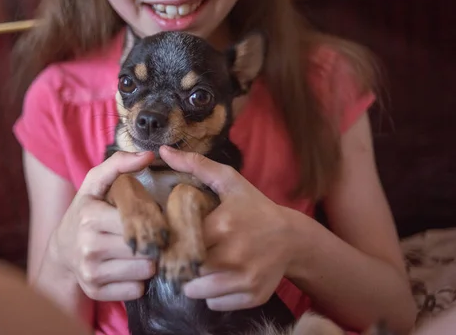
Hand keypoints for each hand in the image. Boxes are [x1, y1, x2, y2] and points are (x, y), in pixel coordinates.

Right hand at [49, 151, 156, 301]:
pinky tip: (130, 269)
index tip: (153, 219)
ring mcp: (91, 271)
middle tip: (151, 237)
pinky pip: (135, 290)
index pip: (141, 221)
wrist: (62, 250)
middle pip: (146, 247)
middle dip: (154, 242)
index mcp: (91, 217)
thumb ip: (119, 164)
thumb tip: (149, 155)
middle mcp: (89, 245)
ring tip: (141, 252)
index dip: (154, 220)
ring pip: (145, 270)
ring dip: (149, 262)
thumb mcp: (96, 183)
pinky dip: (138, 281)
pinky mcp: (95, 291)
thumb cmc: (86, 211)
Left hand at [159, 146, 306, 310]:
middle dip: (178, 262)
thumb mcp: (229, 181)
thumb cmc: (255, 207)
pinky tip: (216, 278)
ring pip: (197, 291)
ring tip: (197, 267)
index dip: (170, 241)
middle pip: (186, 267)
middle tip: (179, 255)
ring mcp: (245, 278)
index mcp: (224, 224)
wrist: (292, 238)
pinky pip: (214, 304)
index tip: (170, 238)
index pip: (180, 240)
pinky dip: (210, 295)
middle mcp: (235, 254)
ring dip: (191, 281)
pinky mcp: (252, 296)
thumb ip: (195, 165)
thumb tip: (163, 151)